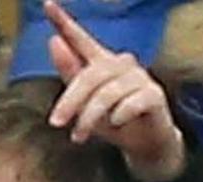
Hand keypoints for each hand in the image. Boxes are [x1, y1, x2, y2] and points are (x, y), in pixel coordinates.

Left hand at [42, 0, 186, 181]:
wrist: (147, 146)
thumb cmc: (115, 122)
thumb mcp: (85, 104)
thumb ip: (70, 74)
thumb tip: (54, 41)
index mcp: (102, 62)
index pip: (80, 39)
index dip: (63, 22)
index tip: (47, 4)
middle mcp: (122, 64)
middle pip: (90, 75)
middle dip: (71, 101)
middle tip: (56, 122)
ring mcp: (141, 78)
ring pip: (107, 93)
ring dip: (90, 116)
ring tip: (80, 135)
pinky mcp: (155, 95)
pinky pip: (130, 102)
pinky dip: (119, 115)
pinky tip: (116, 124)